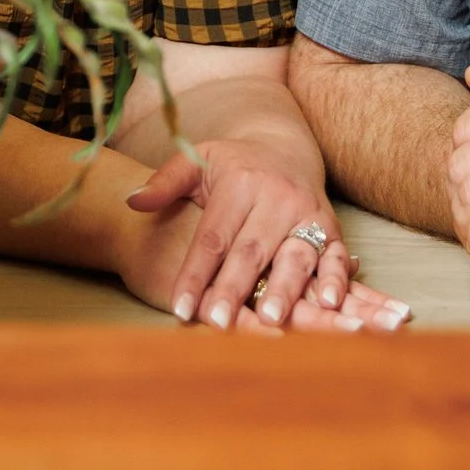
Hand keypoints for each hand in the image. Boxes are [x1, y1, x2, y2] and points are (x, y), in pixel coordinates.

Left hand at [124, 138, 351, 327]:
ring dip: (286, 289)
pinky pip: (336, 254)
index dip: (195, 273)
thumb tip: (132, 201)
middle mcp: (276, 197)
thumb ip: (164, 182)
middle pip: (251, 250)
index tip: (179, 307)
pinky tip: (330, 301)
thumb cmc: (232, 165)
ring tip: (271, 319)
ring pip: (295, 255)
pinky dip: (336, 277)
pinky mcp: (332, 226)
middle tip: (218, 321)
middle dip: (234, 288)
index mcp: (240, 183)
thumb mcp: (196, 161)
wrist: (285, 149)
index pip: (213, 236)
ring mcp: (307, 213)